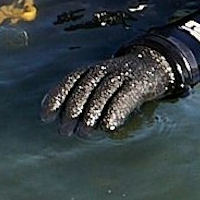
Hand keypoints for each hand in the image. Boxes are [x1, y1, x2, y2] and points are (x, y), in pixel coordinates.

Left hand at [40, 45, 177, 135]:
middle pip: (83, 89)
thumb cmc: (120, 85)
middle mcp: (102, 70)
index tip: (45, 117)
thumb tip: (64, 125)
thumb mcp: (100, 87)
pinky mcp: (138, 83)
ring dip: (91, 114)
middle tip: (64, 131)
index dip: (55, 98)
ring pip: (102, 93)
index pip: (68, 82)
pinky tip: (107, 127)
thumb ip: (83, 101)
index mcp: (89, 71)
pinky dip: (115, 111)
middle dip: (71, 111)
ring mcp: (120, 74)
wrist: (154, 66)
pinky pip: (124, 97)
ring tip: (83, 133)